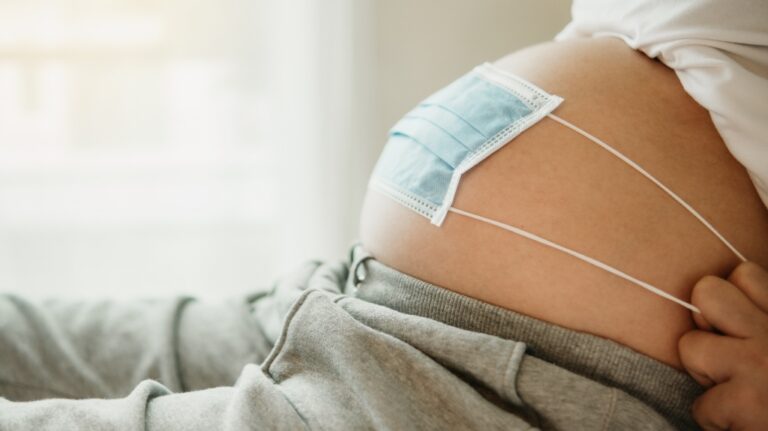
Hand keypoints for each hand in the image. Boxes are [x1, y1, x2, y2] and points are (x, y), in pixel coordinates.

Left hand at [679, 261, 767, 430]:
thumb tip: (721, 299)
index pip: (742, 274)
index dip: (734, 300)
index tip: (745, 329)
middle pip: (705, 291)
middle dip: (706, 322)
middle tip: (729, 357)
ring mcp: (761, 364)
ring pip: (690, 347)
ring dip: (707, 375)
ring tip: (739, 394)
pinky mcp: (746, 402)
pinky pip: (701, 405)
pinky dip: (718, 422)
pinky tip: (747, 425)